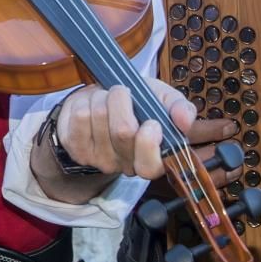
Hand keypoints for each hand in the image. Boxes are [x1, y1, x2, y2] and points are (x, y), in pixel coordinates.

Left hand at [46, 80, 197, 184]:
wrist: (103, 100)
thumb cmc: (137, 103)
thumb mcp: (163, 100)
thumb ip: (180, 108)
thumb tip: (184, 120)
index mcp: (151, 159)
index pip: (150, 167)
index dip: (148, 144)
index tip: (151, 122)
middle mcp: (124, 165)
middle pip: (123, 132)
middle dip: (122, 101)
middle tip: (123, 93)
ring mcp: (98, 159)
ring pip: (98, 118)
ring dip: (103, 98)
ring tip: (106, 99)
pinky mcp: (76, 148)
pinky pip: (79, 116)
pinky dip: (84, 102)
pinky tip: (90, 106)